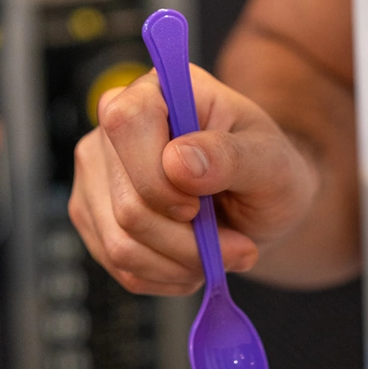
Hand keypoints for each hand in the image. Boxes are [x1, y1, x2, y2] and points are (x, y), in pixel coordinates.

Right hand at [68, 65, 318, 295]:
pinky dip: (168, 278)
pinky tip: (193, 263)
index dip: (161, 180)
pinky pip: (121, 269)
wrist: (258, 209)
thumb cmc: (267, 174)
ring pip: (122, 246)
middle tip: (238, 247)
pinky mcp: (95, 219)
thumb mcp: (272, 162)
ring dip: (181, 266)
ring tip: (218, 255)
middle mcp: (114, 128)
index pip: (126, 125)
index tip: (200, 205)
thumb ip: (232, 156)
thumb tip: (178, 162)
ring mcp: (98, 176)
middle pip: (129, 206)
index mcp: (158, 91)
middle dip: (189, 243)